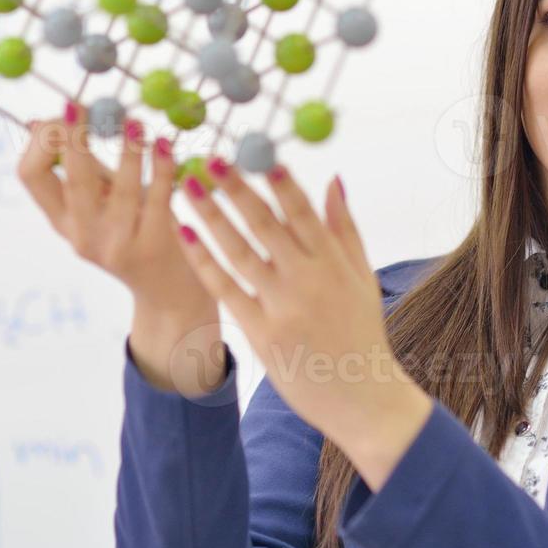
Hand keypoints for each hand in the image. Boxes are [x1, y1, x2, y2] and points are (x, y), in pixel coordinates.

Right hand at [17, 101, 222, 393]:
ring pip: (122, 189)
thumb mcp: (98, 204)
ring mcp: (118, 245)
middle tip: (89, 105)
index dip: (42, 139)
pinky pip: (158, 198)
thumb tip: (38, 122)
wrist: (170, 295)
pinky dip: (162, 168)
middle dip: (78, 137)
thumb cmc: (133, 234)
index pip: (31, 176)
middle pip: (73, 179)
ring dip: (130, 150)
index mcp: (63, 222)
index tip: (65, 110)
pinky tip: (165, 145)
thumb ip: (78, 166)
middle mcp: (83, 236)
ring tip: (136, 121)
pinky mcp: (154, 248)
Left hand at [173, 158, 432, 482]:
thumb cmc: (362, 334)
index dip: (279, 179)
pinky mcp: (262, 333)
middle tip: (211, 157)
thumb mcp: (362, 277)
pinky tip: (184, 232)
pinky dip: (204, 259)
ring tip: (188, 185)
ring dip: (211, 215)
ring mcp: (283, 307)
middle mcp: (308, 280)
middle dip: (237, 188)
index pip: (303, 210)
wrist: (362, 397)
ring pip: (239, 251)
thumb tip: (332, 179)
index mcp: (334, 262)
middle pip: (266, 224)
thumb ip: (344, 228)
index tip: (258, 150)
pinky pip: (226, 289)